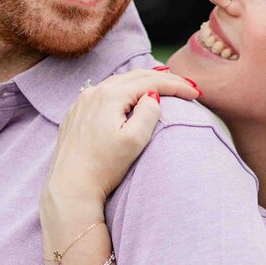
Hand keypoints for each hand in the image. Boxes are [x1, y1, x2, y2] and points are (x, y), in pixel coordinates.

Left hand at [40, 67, 200, 238]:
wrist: (69, 187)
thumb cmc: (103, 167)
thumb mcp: (134, 140)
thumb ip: (148, 113)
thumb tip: (153, 96)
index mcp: (110, 95)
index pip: (151, 82)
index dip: (176, 86)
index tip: (195, 93)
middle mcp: (93, 92)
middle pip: (135, 77)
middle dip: (163, 79)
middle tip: (185, 85)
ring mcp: (81, 103)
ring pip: (118, 83)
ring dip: (142, 83)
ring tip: (163, 85)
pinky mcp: (75, 115)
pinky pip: (103, 94)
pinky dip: (123, 92)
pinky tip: (130, 97)